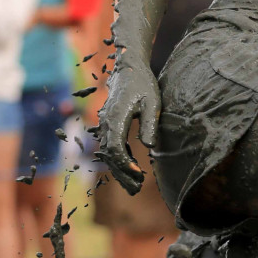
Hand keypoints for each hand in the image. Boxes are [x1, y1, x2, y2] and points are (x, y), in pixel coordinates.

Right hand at [92, 62, 159, 194]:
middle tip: (137, 189)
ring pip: (108, 154)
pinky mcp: (108, 126)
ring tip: (134, 187)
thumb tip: (149, 146)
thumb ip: (149, 123)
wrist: (128, 68)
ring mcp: (105, 125)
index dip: (126, 164)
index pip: (115, 147)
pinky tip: (130, 172)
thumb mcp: (152, 101)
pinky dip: (118, 162)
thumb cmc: (142, 83)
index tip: (140, 174)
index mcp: (116, 116)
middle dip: (122, 174)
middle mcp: (106, 122)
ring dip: (119, 171)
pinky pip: (110, 148)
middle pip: (109, 155)